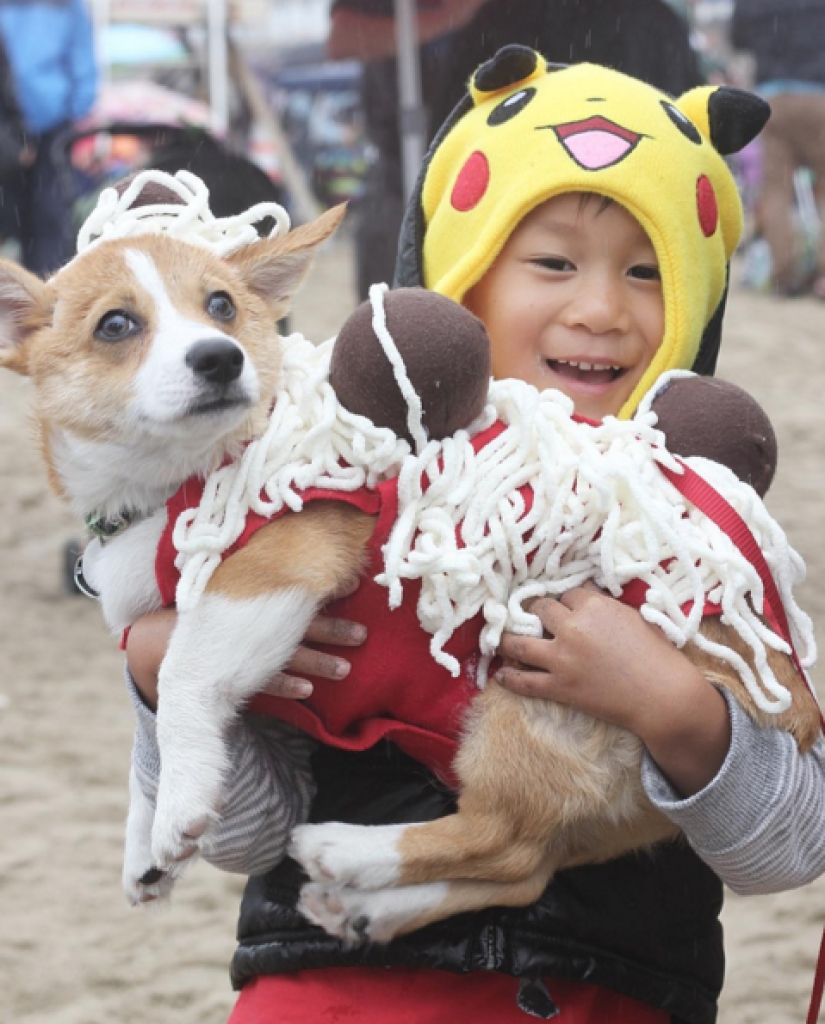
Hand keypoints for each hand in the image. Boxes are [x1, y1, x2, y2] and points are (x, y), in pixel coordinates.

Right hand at [126, 583, 366, 711]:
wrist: (155, 643)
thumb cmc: (208, 615)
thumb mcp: (236, 595)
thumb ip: (267, 588)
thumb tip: (314, 577)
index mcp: (251, 596)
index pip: (293, 587)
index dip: (324, 587)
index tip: (353, 584)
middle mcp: (249, 621)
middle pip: (298, 623)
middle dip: (333, 630)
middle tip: (363, 635)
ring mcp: (240, 650)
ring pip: (287, 655)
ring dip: (318, 662)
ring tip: (345, 669)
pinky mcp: (229, 676)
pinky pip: (262, 683)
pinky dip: (285, 685)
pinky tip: (306, 691)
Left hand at [495, 584, 730, 795]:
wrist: (663, 696)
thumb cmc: (657, 655)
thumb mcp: (634, 617)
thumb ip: (606, 607)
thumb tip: (588, 595)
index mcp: (593, 606)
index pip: (567, 593)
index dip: (566, 601)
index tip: (564, 607)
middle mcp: (572, 628)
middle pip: (539, 610)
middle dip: (535, 612)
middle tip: (531, 617)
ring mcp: (562, 658)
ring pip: (519, 643)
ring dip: (507, 641)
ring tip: (500, 642)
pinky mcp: (560, 687)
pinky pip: (525, 682)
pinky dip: (509, 679)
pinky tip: (501, 675)